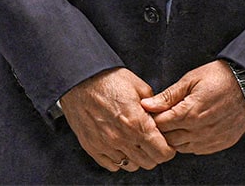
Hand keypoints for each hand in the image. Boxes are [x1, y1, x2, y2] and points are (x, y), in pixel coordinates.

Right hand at [59, 68, 175, 172]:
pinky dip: (118, 158)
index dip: (167, 148)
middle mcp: (121, 138)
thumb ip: (153, 107)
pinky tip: (118, 144)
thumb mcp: (137, 86)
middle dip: (153, 153)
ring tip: (132, 141)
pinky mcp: (92, 147)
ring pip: (131, 166)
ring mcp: (105, 145)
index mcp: (136, 123)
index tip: (164, 142)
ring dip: (136, 156)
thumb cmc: (106, 79)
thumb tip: (160, 119)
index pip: (163, 153)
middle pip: (149, 162)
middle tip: (149, 140)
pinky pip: (112, 165)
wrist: (77, 78)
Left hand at [141, 60, 244, 154]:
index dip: (153, 118)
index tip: (152, 111)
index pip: (160, 125)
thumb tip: (147, 105)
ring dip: (175, 137)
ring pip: (181, 148)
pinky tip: (190, 129)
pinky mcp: (220, 144)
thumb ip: (168, 96)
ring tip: (176, 122)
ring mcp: (211, 140)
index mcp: (190, 113)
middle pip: (168, 139)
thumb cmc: (219, 78)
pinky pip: (197, 150)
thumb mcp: (190, 80)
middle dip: (161, 129)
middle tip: (162, 116)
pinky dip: (189, 143)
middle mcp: (200, 130)